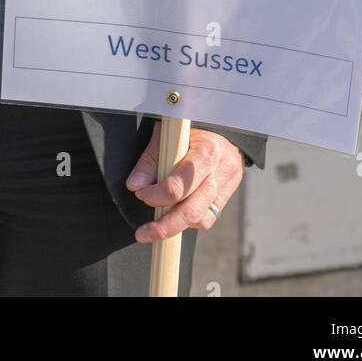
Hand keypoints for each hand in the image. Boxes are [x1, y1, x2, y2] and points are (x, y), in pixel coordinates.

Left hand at [126, 124, 245, 242]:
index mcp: (206, 151)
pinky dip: (190, 220)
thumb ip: (150, 159)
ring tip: (157, 224)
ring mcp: (226, 186)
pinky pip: (208, 218)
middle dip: (164, 226)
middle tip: (143, 233)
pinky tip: (177, 212)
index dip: (155, 195)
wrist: (221, 128)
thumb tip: (135, 185)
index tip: (140, 193)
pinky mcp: (226, 196)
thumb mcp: (167, 134)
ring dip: (176, 225)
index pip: (179, 185)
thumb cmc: (190, 128)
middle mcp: (220, 171)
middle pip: (191, 211)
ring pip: (201, 219)